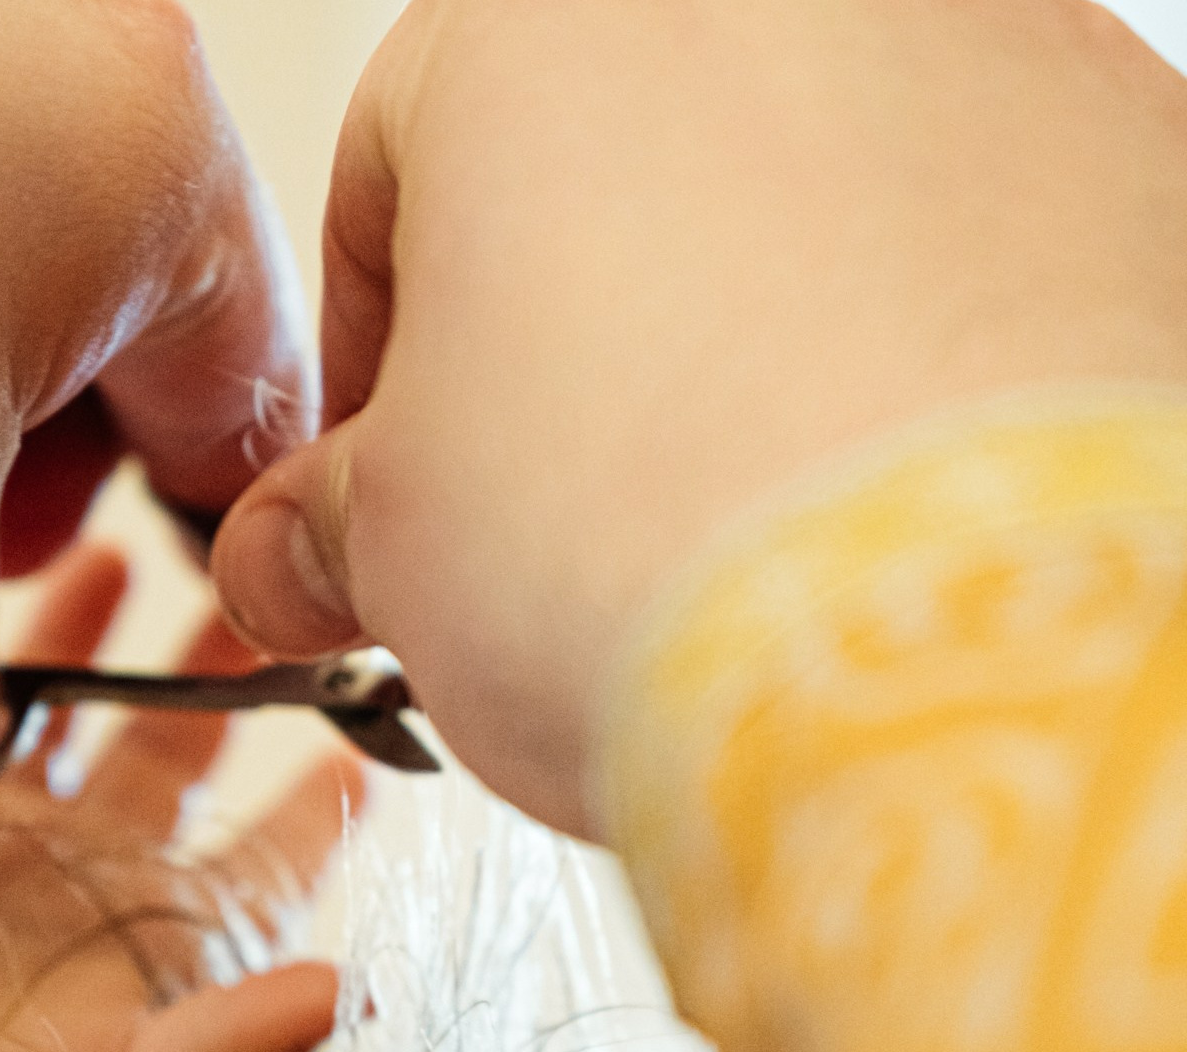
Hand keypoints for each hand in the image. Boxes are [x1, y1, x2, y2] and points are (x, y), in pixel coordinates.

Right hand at [0, 543, 361, 1051]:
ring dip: (99, 617)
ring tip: (134, 546)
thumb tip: (352, 989)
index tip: (380, 715)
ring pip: (63, 691)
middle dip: (224, 655)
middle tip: (267, 575)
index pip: (274, 837)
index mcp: (172, 923)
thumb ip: (241, 1039)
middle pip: (179, 729)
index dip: (328, 784)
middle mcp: (98, 858)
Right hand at [211, 0, 1186, 832]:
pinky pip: (975, 254)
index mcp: (541, 17)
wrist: (953, 652)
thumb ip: (316, 520)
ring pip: (803, 198)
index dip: (369, 351)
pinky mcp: (1139, 167)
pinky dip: (915, 359)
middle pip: (611, 169)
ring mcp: (985, 51)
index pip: (391, 170)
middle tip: (552, 513)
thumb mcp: (391, 547)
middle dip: (563, 342)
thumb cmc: (643, 552)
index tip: (383, 473)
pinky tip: (880, 500)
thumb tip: (287, 553)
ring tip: (733, 521)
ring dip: (744, 338)